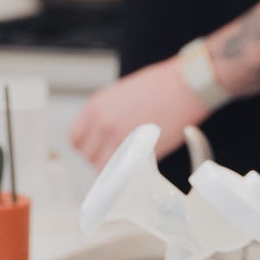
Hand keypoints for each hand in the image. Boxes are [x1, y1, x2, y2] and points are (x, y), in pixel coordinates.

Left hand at [68, 58, 205, 167]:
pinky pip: (118, 172)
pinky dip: (122, 174)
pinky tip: (133, 168)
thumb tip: (105, 134)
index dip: (87, 147)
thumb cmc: (161, 86)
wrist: (184, 85)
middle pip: (86, 155)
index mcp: (96, 105)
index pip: (75, 138)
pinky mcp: (135, 149)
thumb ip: (108, 114)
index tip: (97, 150)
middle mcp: (101, 121)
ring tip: (126, 164)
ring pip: (99, 167)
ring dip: (111, 169)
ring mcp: (116, 136)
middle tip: (115, 158)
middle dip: (99, 159)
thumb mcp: (122, 94)